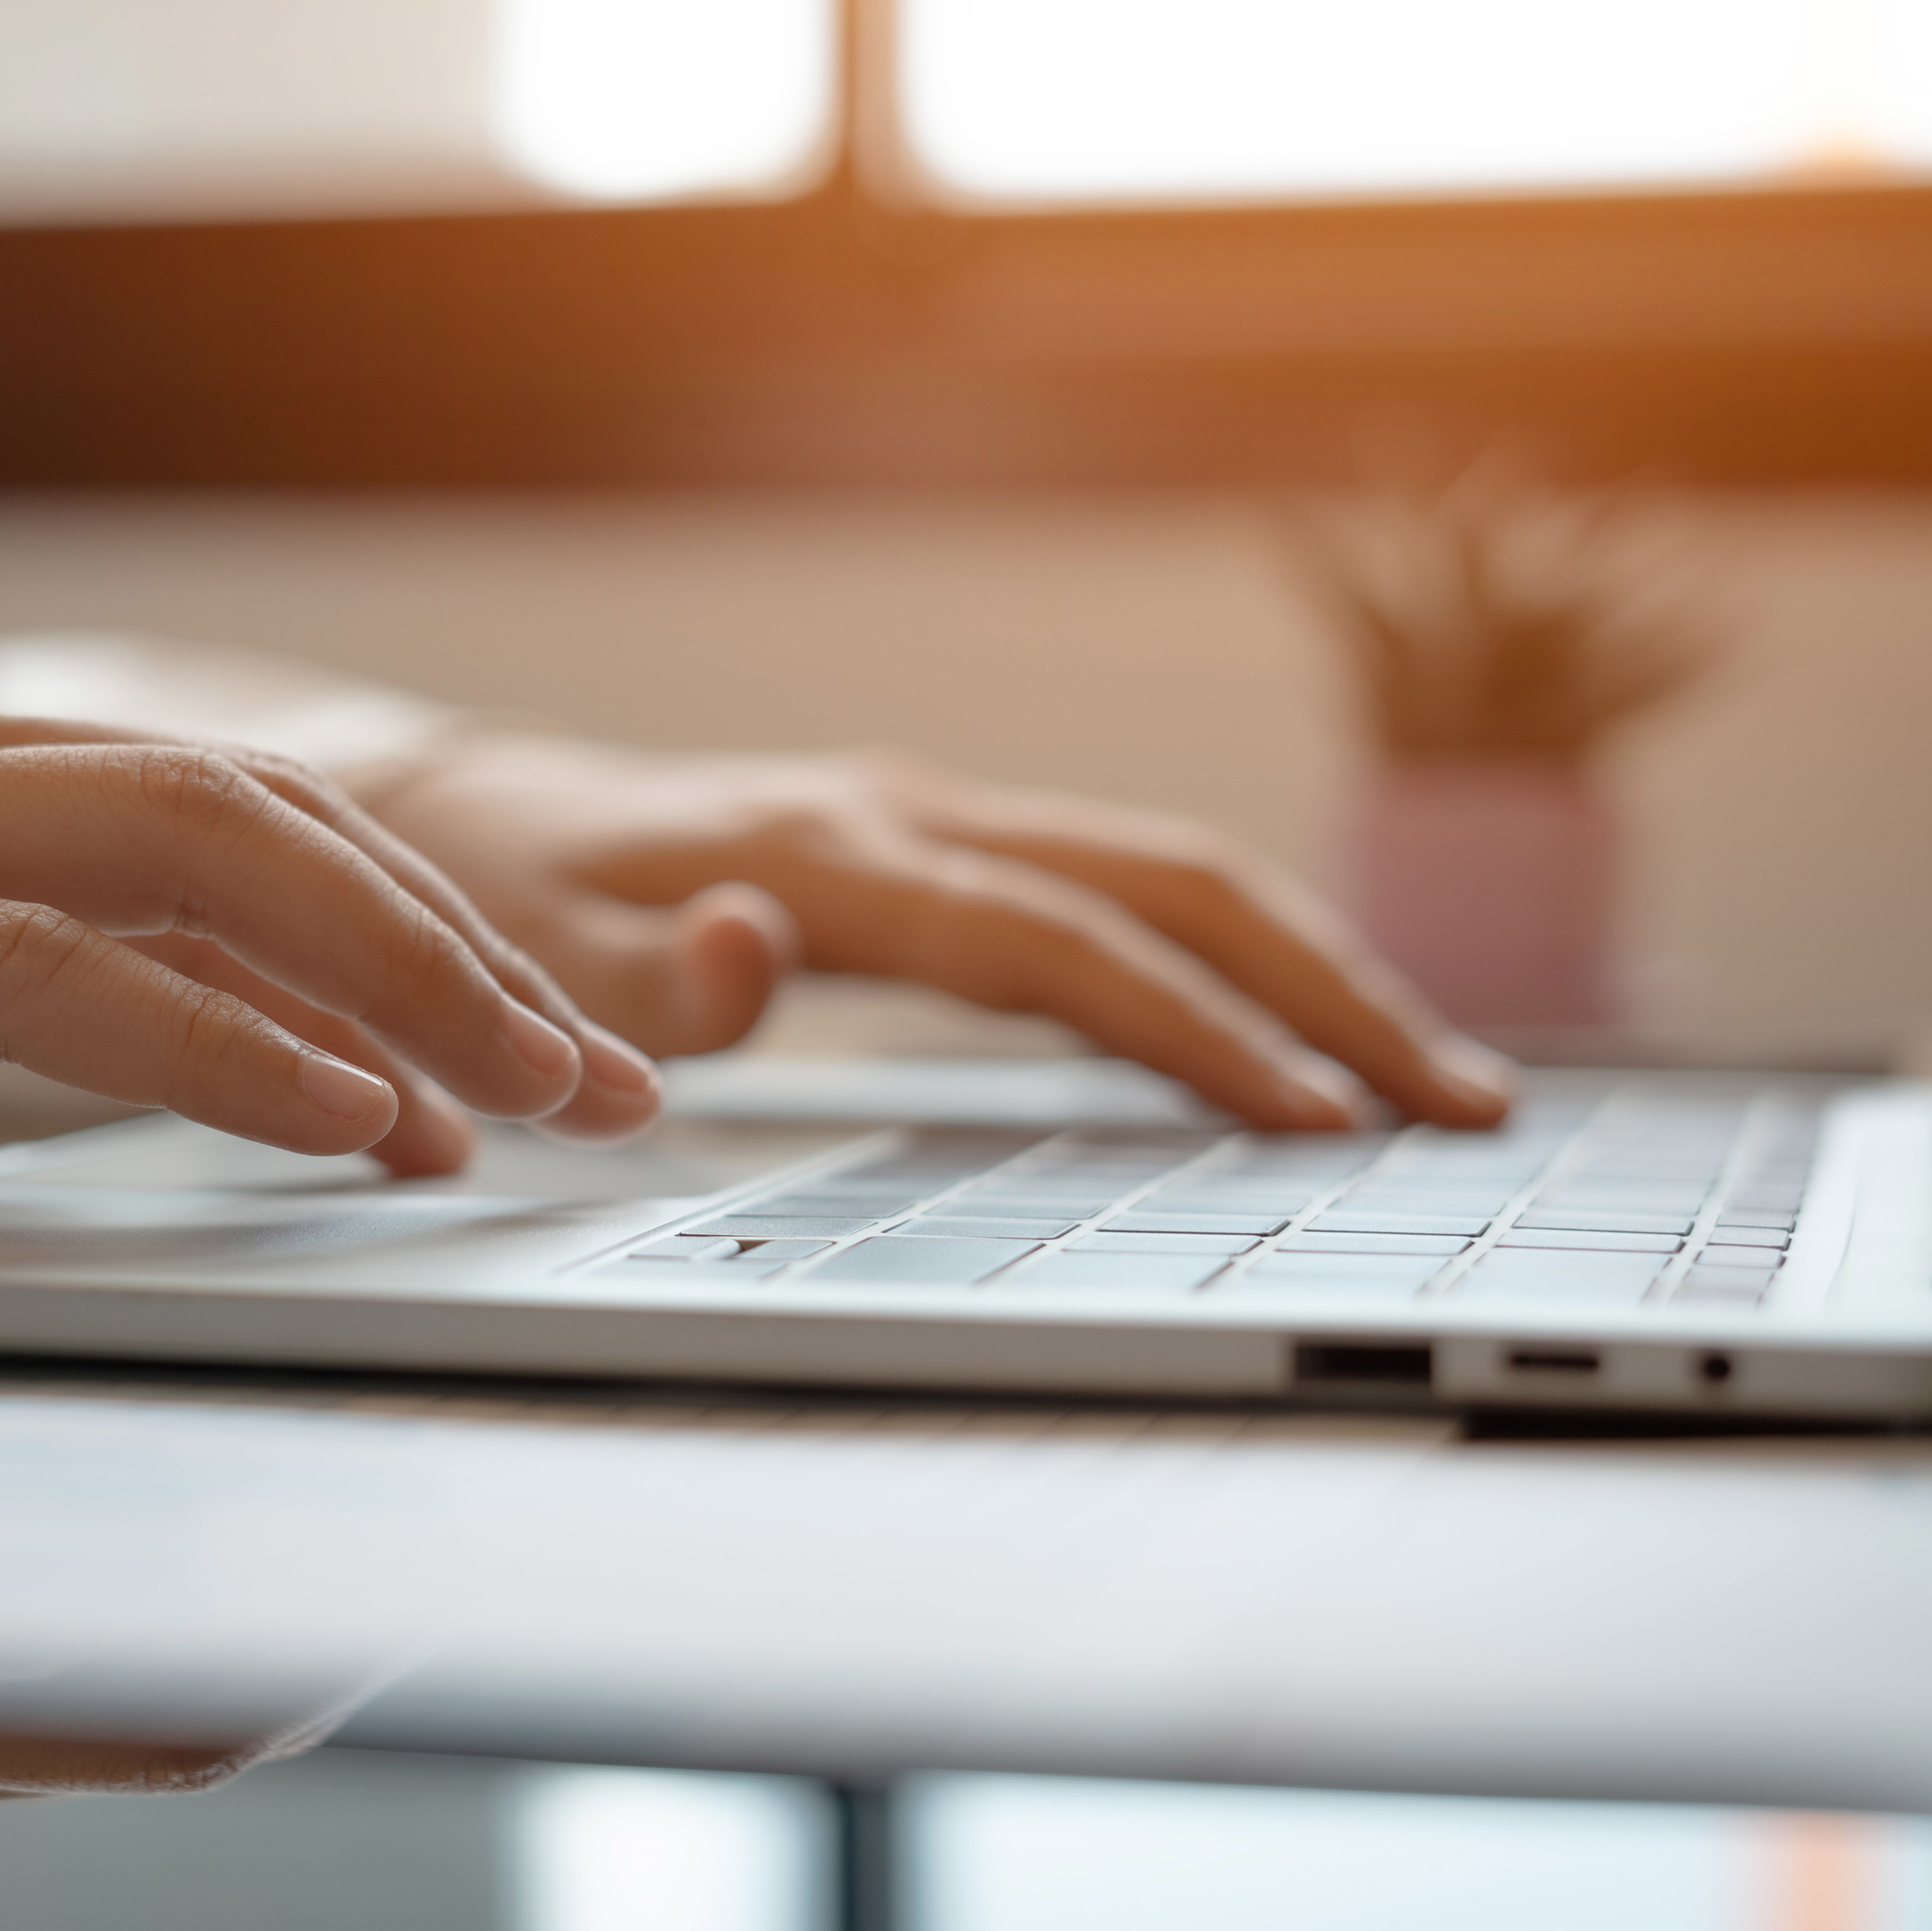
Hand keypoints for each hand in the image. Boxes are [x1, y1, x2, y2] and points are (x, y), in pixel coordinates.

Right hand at [0, 666, 658, 1174]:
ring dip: (398, 984)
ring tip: (539, 1102)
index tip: (506, 1011)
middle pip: (248, 809)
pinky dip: (225, 1048)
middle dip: (454, 937)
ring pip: (194, 863)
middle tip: (605, 1064)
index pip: (193, 797)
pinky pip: (48, 978)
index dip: (381, 900)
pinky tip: (350, 1123)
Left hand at [366, 738, 1513, 1130]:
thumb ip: (640, 988)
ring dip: (1310, 964)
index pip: (1054, 947)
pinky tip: (1297, 1029)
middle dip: (1328, 988)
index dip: (1190, 1030)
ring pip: (1169, 872)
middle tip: (1463, 1104)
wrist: (468, 814)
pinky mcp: (940, 847)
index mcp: (829, 858)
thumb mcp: (527, 963)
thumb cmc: (499, 904)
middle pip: (1168, 882)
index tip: (1311, 1116)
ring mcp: (934, 822)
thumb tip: (759, 952)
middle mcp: (906, 818)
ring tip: (1436, 1079)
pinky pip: (1122, 889)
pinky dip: (1232, 953)